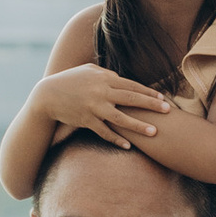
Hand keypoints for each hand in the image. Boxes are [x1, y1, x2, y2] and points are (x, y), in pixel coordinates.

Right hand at [36, 64, 174, 150]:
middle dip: (151, 105)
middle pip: (131, 98)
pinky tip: (128, 145)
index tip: (163, 98)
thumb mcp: (88, 71)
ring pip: (120, 118)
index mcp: (104, 78)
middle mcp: (101, 92)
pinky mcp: (86, 120)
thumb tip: (121, 77)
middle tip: (168, 111)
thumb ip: (106, 73)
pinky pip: (104, 132)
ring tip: (154, 132)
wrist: (47, 95)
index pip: (131, 85)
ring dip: (138, 125)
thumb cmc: (70, 81)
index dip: (148, 92)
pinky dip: (116, 139)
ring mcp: (93, 107)